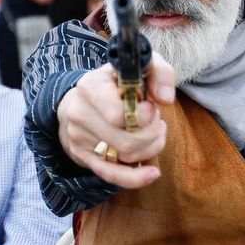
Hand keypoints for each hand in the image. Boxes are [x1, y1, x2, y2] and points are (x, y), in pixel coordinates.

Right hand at [56, 55, 176, 188]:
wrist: (83, 99)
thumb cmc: (117, 82)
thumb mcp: (138, 66)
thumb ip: (159, 73)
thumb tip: (166, 99)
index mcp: (90, 86)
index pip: (119, 114)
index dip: (144, 115)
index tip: (151, 107)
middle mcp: (79, 112)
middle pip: (127, 140)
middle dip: (153, 134)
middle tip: (157, 122)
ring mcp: (78, 137)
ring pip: (126, 156)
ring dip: (150, 148)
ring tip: (153, 133)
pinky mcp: (83, 156)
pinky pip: (111, 175)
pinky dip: (136, 177)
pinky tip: (153, 172)